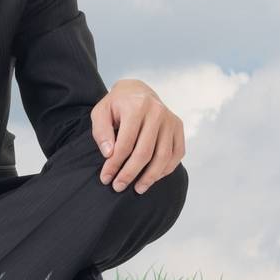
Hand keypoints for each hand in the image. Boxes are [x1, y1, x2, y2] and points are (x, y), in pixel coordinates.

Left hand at [93, 79, 184, 194]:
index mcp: (136, 106)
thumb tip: (109, 154)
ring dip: (150, 177)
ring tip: (137, 189)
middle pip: (144, 152)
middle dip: (130, 173)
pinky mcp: (178, 128)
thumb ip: (101, 132)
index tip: (106, 178)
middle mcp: (157, 112)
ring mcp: (170, 120)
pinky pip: (175, 155)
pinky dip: (165, 170)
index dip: (115, 164)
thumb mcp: (101, 112)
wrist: (138, 90)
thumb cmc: (117, 105)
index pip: (125, 143)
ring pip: (162, 157)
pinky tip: (152, 178)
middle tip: (118, 187)